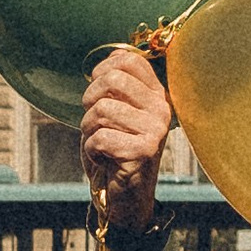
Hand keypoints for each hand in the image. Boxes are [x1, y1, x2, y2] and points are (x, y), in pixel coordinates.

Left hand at [81, 43, 171, 228]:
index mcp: (156, 94)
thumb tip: (112, 55)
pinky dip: (91, 150)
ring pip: (101, 110)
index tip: (97, 92)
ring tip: (100, 144)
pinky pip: (100, 138)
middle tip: (93, 120)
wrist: (123, 195)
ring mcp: (156, 129)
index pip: (128, 60)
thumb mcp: (115, 112)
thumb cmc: (114, 151)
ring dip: (88, 129)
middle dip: (90, 100)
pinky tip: (104, 159)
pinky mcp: (144, 151)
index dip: (102, 71)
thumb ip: (116, 86)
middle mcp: (161, 108)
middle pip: (112, 80)